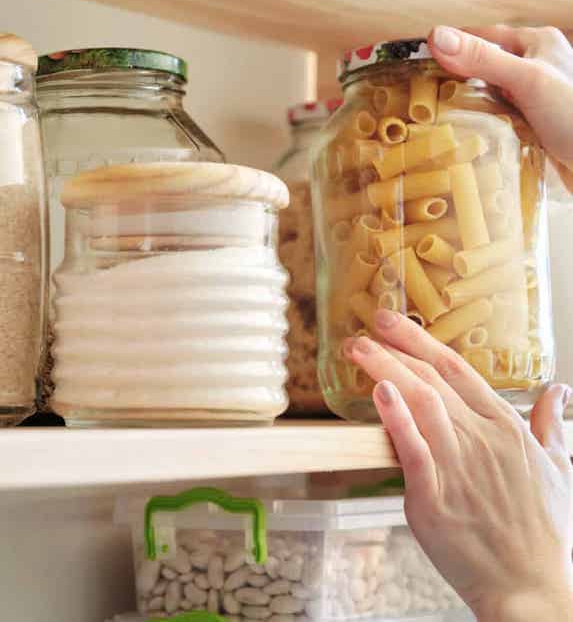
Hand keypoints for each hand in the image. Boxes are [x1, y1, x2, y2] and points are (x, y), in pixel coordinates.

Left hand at [343, 309, 572, 621]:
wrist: (535, 590)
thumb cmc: (546, 533)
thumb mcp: (559, 470)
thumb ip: (552, 426)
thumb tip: (560, 392)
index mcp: (506, 428)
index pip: (457, 369)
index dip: (421, 341)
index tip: (392, 322)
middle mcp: (482, 439)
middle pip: (432, 380)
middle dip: (395, 347)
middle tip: (365, 327)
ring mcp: (458, 466)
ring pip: (421, 403)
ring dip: (386, 370)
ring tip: (359, 349)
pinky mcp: (435, 497)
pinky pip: (414, 449)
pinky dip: (396, 418)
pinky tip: (380, 392)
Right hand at [429, 24, 572, 184]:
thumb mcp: (526, 81)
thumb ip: (483, 59)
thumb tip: (436, 37)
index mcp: (536, 43)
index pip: (480, 37)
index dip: (448, 48)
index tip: (414, 64)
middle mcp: (534, 67)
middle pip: (481, 68)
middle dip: (452, 81)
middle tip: (419, 98)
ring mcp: (533, 97)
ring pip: (486, 96)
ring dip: (464, 107)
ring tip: (434, 119)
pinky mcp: (532, 124)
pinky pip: (495, 120)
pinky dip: (479, 127)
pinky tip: (465, 137)